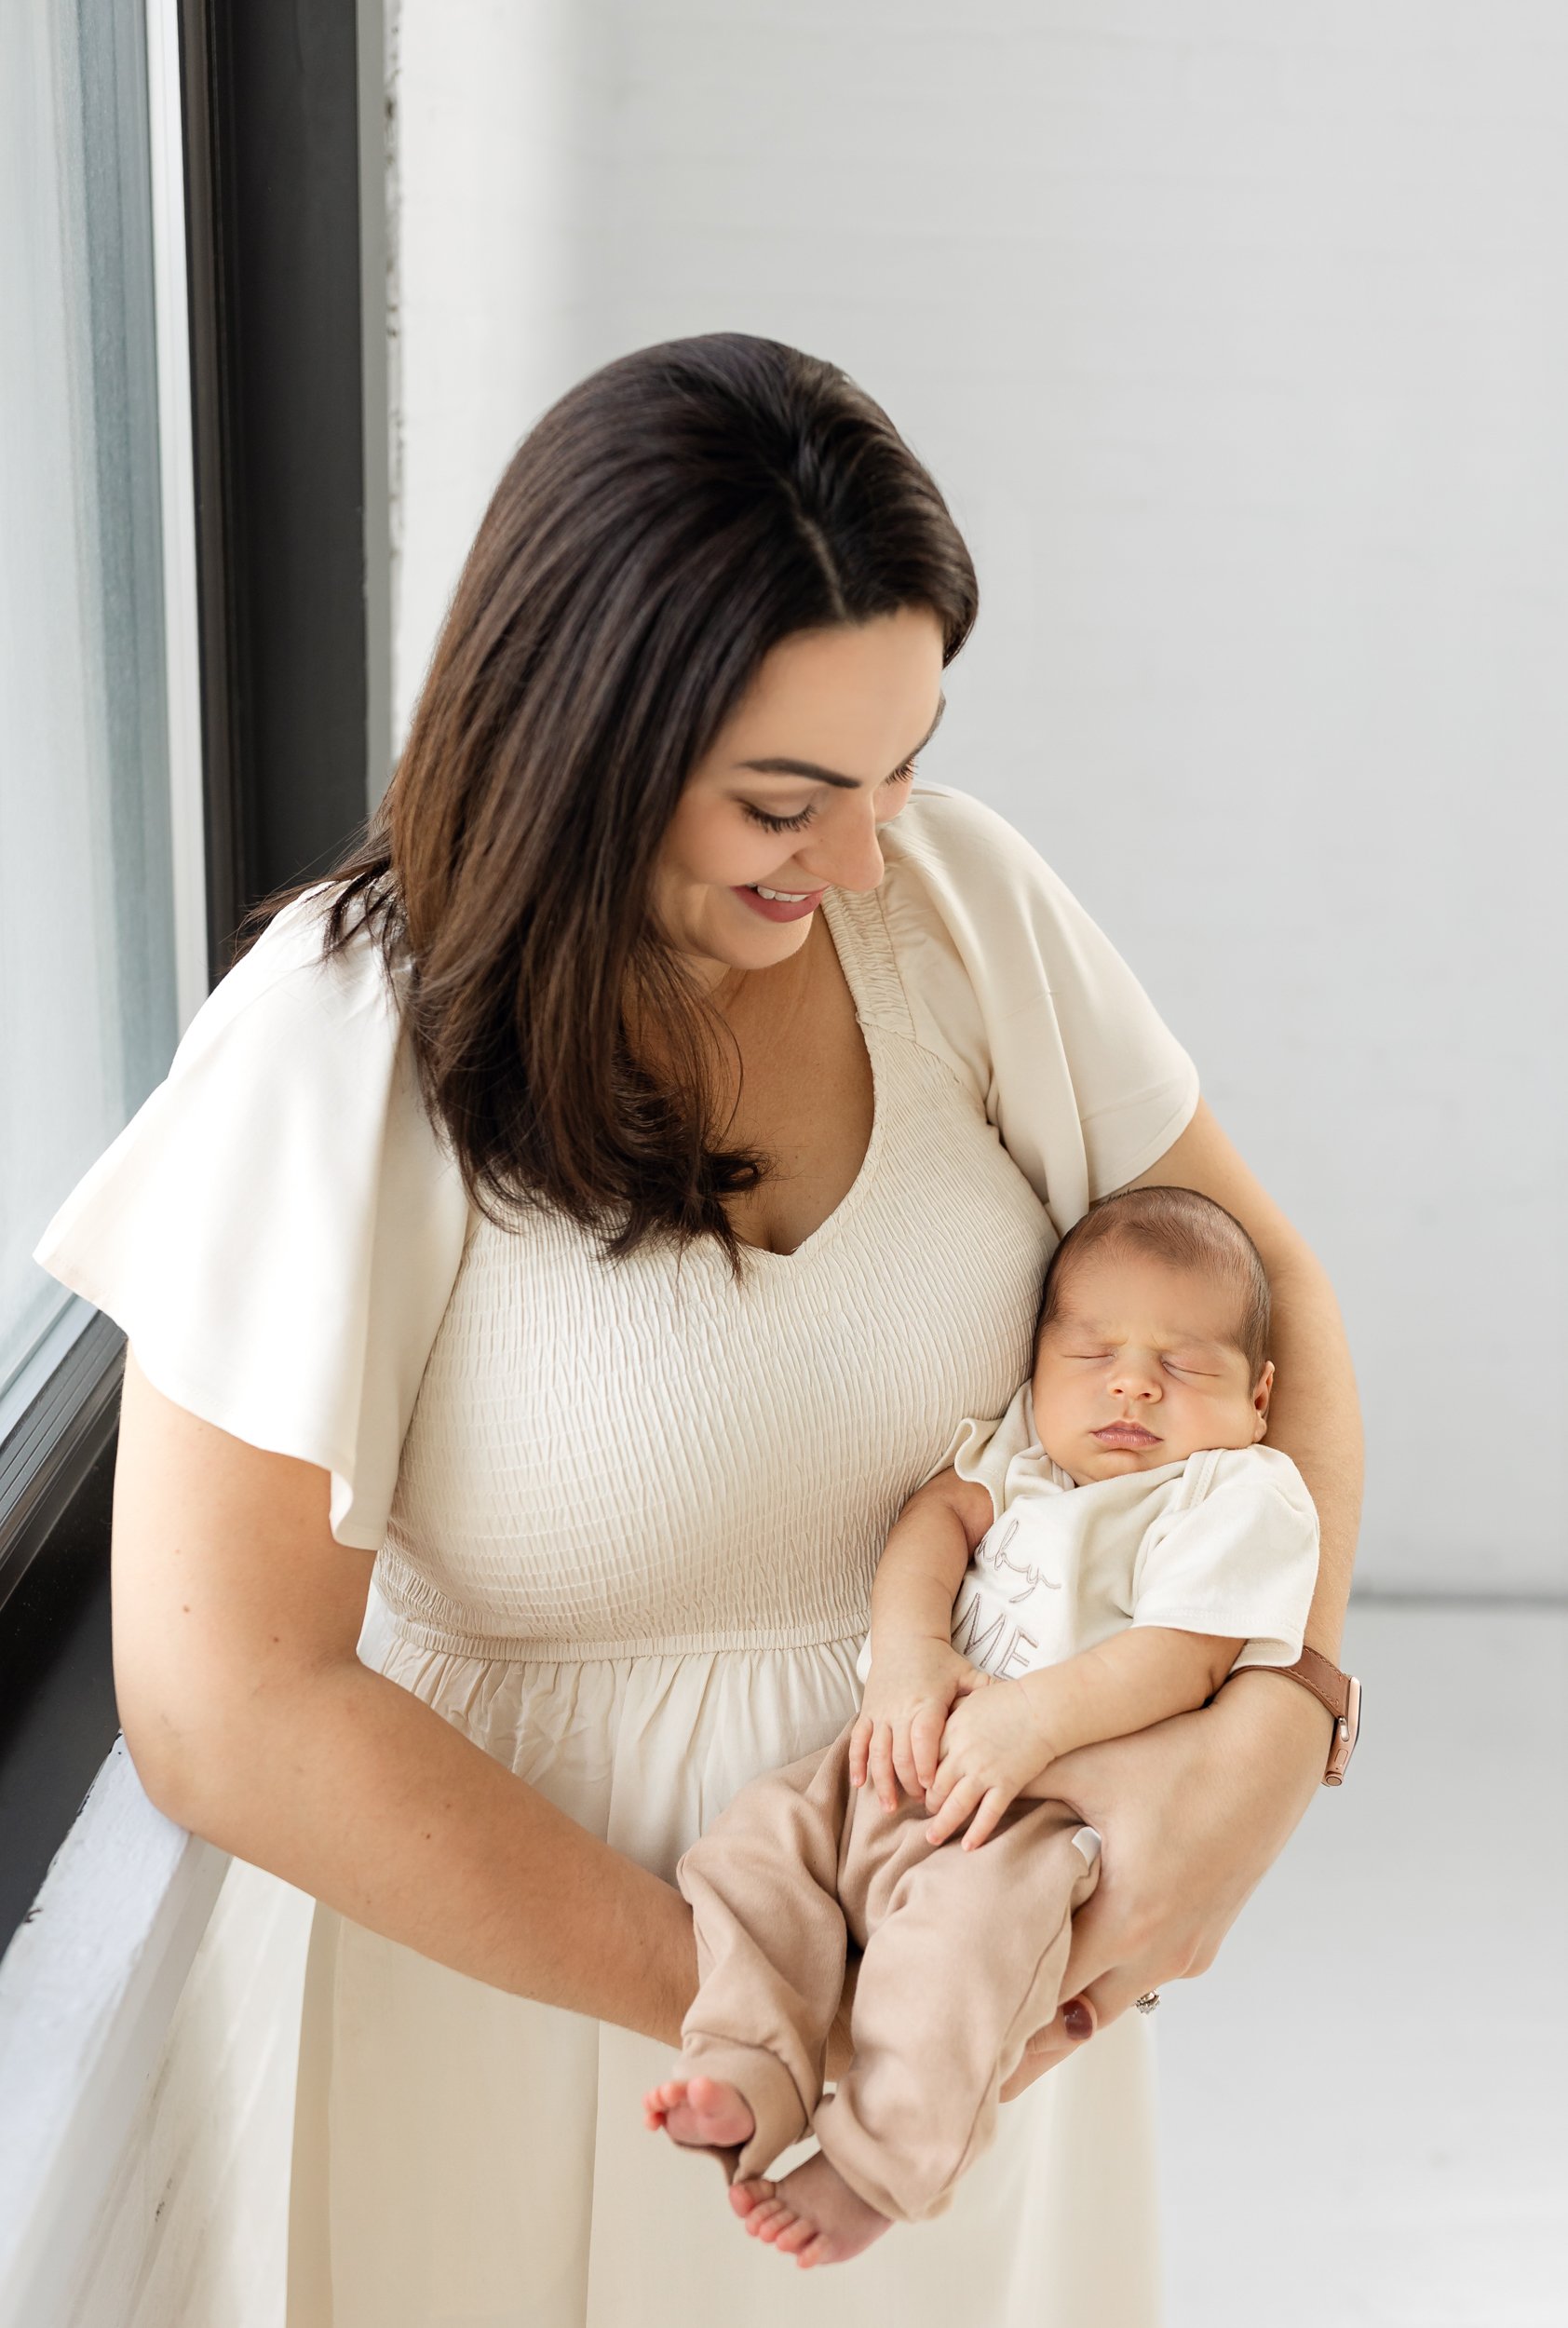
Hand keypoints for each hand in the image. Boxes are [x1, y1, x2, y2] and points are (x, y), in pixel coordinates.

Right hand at [849, 1638, 989, 1809]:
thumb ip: (986, 1690)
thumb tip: (1018, 1702)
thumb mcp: (965, 1672)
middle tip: (921, 1803)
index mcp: (925, 1703)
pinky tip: (859, 1785)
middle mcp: (900, 1710)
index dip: (926, 1765)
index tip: (933, 1788)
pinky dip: (857, 1763)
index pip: (923, 1739)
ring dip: (883, 1781)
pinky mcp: (867, 1712)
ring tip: (890, 1807)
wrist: (905, 1637)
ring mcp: (881, 1712)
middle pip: (900, 1753)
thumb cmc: (939, 1660)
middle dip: (909, 1782)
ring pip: (877, 1752)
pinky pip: (858, 1741)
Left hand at [922, 1678, 1054, 1849]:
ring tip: (932, 1839)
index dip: (918, 1778)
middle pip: (935, 1787)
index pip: (923, 1763)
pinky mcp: (1006, 1785)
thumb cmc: (1008, 1699)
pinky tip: (968, 1846)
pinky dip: (977, 1832)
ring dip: (942, 1825)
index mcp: (951, 1731)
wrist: (1043, 1708)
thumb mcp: (971, 1699)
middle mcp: (962, 1755)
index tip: (917, 1787)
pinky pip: (987, 1815)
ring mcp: (984, 1772)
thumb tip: (936, 1724)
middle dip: (929, 1803)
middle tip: (927, 1811)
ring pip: (955, 1806)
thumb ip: (952, 1714)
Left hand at [996, 1668, 1333, 2099]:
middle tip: (979, 2068)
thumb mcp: (1092, 1764)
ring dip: (1071, 2013)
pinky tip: (1077, 1970)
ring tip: (1018, 2030)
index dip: (1005, 2017)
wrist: (1269, 1753)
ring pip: (1116, 2001)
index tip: (967, 2043)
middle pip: (1082, 2020)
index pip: (1051, 1994)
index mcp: (1128, 1918)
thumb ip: (1020, 1783)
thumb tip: (953, 1792)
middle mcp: (1162, 1950)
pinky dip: (1108, 1981)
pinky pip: (1146, 1975)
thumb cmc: (1181, 1755)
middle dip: (1031, 2041)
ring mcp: (1189, 1950)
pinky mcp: (1205, 1940)